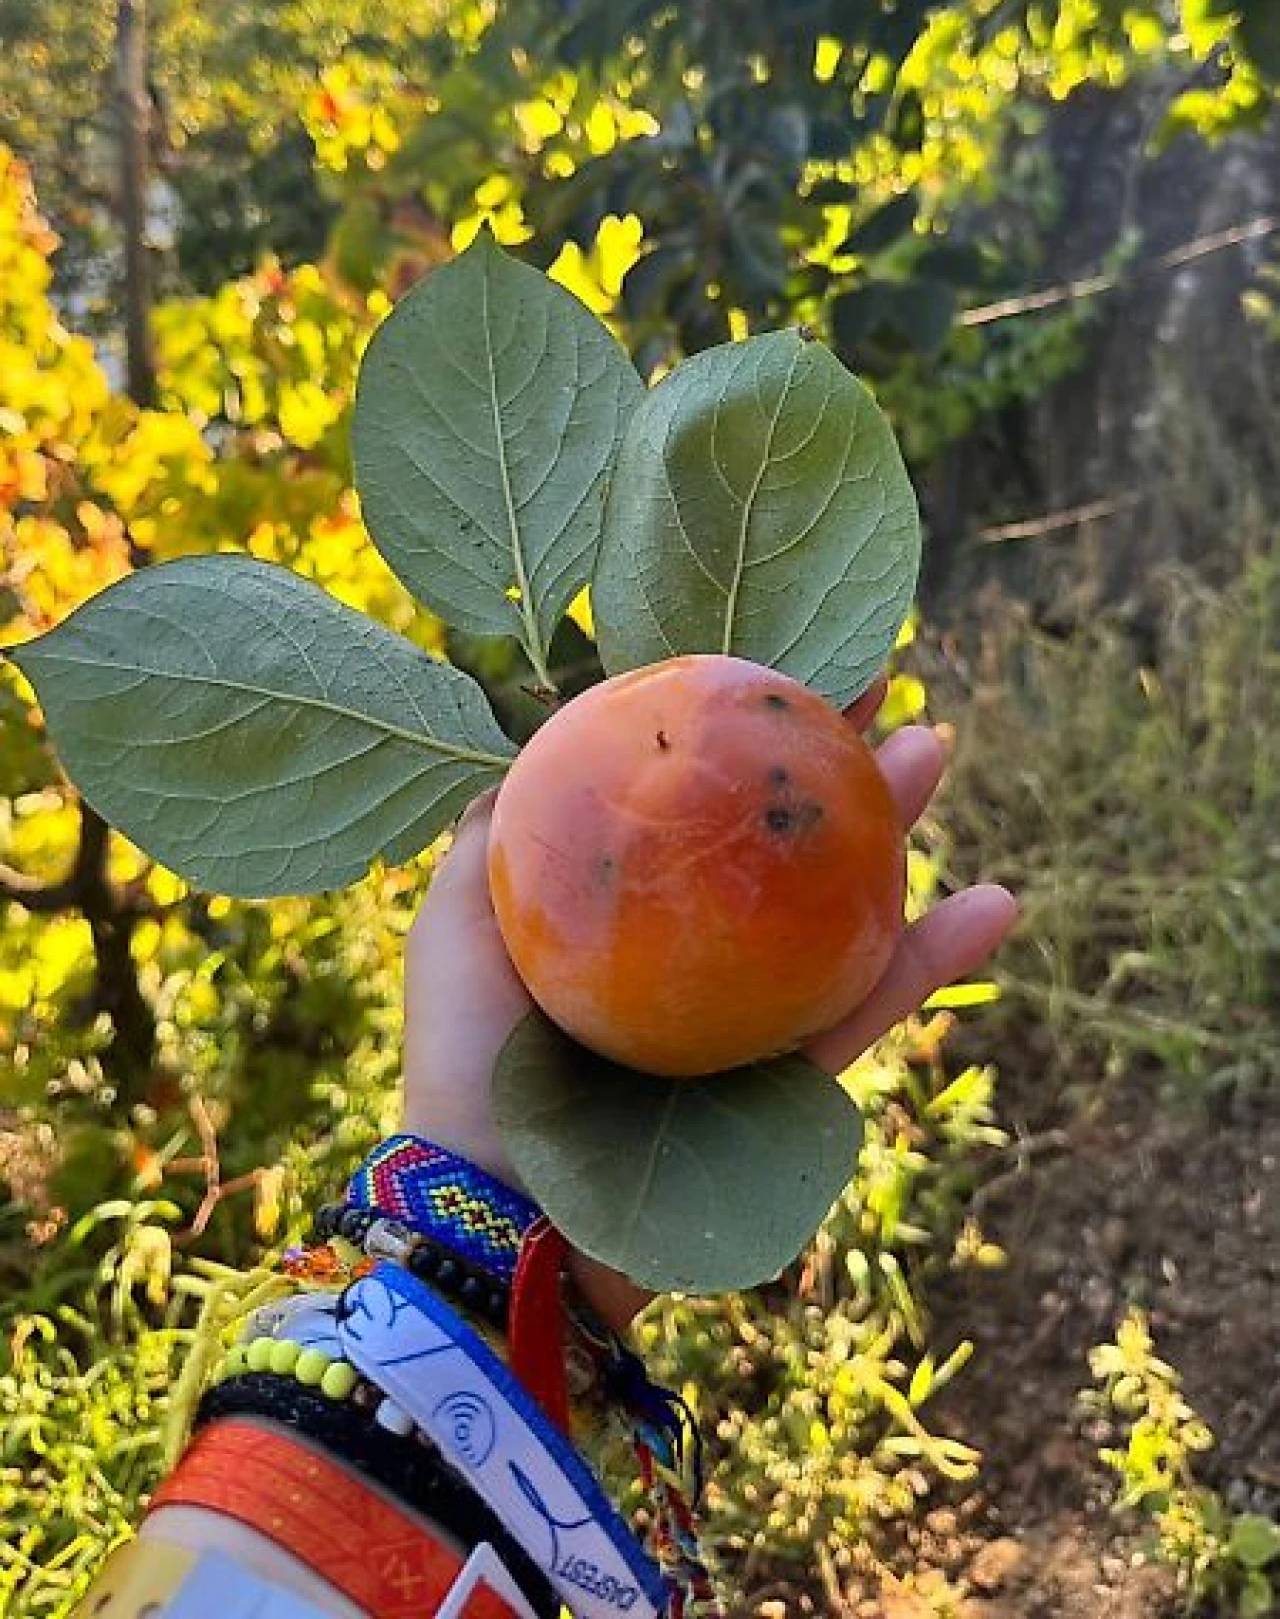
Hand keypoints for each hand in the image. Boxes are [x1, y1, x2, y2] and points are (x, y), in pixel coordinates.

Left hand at [402, 681, 1016, 1322]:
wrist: (502, 1217)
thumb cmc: (467, 1061)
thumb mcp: (458, 916)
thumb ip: (501, 828)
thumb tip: (549, 732)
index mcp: (619, 904)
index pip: (688, 789)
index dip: (738, 722)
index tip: (781, 655)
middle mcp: (690, 946)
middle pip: (776, 831)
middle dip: (831, 754)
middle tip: (886, 680)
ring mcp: (745, 1012)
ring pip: (838, 901)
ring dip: (895, 825)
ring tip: (938, 746)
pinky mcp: (791, 1085)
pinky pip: (872, 1008)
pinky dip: (934, 959)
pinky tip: (995, 904)